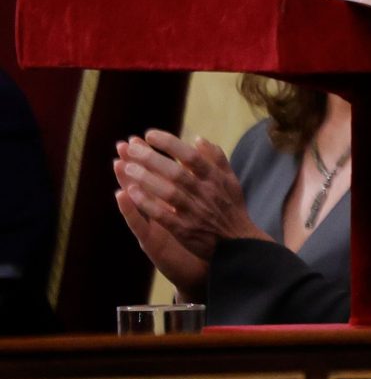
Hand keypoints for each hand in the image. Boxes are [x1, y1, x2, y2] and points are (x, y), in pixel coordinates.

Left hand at [112, 132, 265, 293]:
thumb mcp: (230, 180)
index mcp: (216, 178)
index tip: (149, 134)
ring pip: (168, 193)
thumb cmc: (231, 208)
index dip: (170, 144)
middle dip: (152, 158)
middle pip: (176, 172)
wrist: (238, 244)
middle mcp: (206, 193)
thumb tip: (197, 139)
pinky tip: (131, 193)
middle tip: (131, 148)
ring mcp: (195, 212)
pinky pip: (163, 215)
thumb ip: (216, 159)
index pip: (191, 156)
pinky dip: (147, 204)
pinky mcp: (185, 230)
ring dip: (146, 179)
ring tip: (126, 167)